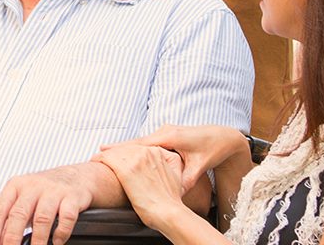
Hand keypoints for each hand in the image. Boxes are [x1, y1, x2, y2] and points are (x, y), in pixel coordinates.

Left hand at [0, 163, 100, 244]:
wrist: (77, 176)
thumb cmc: (45, 190)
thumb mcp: (24, 198)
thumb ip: (11, 217)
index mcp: (16, 185)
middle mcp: (32, 186)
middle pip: (18, 214)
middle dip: (12, 238)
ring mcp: (53, 191)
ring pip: (42, 218)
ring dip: (38, 240)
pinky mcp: (71, 197)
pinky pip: (66, 217)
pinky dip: (60, 233)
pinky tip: (57, 242)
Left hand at [92, 144, 185, 229]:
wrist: (168, 213)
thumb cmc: (169, 202)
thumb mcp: (174, 176)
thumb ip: (164, 165)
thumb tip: (156, 166)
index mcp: (158, 152)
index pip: (135, 147)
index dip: (124, 153)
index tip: (117, 156)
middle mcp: (147, 152)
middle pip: (123, 148)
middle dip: (113, 154)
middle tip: (104, 159)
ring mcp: (136, 159)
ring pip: (114, 151)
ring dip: (105, 156)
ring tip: (97, 160)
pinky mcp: (126, 169)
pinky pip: (106, 157)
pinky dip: (98, 159)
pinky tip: (94, 162)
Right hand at [107, 124, 247, 192]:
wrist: (224, 137)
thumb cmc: (213, 150)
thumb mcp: (199, 167)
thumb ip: (184, 179)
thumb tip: (174, 192)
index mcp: (171, 137)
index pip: (140, 144)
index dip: (122, 149)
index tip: (104, 151)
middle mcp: (165, 131)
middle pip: (137, 141)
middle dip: (118, 147)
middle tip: (98, 151)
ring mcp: (166, 131)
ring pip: (141, 141)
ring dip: (126, 147)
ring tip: (107, 152)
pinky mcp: (168, 134)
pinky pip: (148, 142)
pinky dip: (136, 147)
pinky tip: (127, 152)